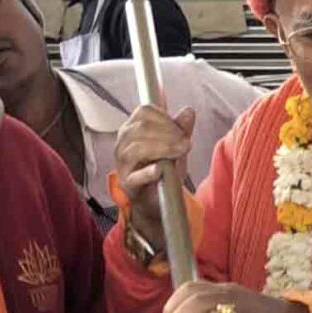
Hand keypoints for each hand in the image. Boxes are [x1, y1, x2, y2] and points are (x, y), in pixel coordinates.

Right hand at [112, 105, 198, 251]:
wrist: (156, 201)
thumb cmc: (163, 169)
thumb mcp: (175, 146)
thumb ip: (181, 129)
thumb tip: (189, 111)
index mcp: (132, 128)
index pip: (144, 112)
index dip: (166, 118)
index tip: (182, 130)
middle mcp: (123, 142)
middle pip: (142, 128)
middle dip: (168, 133)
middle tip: (186, 143)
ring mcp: (122, 162)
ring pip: (137, 148)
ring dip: (163, 148)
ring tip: (181, 152)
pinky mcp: (127, 183)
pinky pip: (136, 175)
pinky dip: (148, 172)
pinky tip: (160, 169)